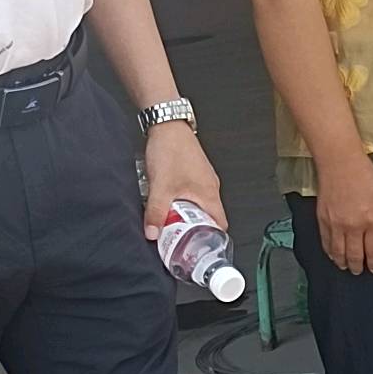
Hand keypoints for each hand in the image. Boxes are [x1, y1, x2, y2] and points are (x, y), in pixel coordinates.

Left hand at [143, 124, 226, 238]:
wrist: (167, 123)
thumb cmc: (170, 149)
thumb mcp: (160, 186)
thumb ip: (155, 212)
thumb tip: (152, 234)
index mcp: (209, 193)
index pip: (220, 226)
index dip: (212, 241)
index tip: (198, 250)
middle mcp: (210, 186)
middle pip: (209, 218)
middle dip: (194, 231)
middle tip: (178, 239)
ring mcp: (202, 178)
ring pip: (198, 206)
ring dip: (185, 216)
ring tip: (169, 221)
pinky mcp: (193, 172)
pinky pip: (192, 195)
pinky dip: (182, 203)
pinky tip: (167, 202)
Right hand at [316, 150, 372, 274]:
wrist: (339, 161)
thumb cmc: (364, 174)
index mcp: (371, 220)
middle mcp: (353, 226)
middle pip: (355, 256)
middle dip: (358, 267)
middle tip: (359, 271)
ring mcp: (335, 224)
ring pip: (338, 253)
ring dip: (343, 263)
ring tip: (346, 267)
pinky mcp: (322, 219)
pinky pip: (326, 242)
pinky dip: (330, 252)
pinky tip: (333, 255)